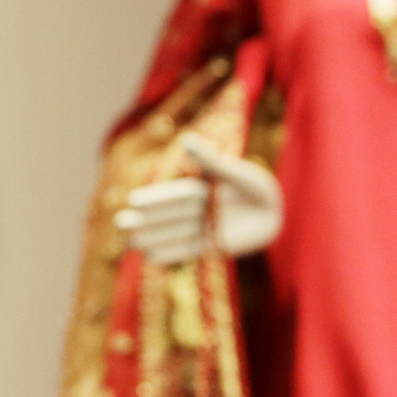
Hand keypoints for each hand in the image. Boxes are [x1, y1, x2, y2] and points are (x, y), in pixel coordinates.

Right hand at [115, 140, 283, 263]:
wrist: (276, 213)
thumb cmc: (257, 187)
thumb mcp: (234, 172)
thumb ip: (210, 161)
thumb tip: (186, 140)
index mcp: (200, 188)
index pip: (172, 195)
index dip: (153, 199)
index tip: (133, 200)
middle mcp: (198, 210)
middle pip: (166, 217)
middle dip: (145, 220)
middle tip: (121, 223)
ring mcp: (204, 229)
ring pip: (172, 235)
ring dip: (152, 238)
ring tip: (130, 242)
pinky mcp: (212, 247)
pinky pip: (186, 251)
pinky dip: (169, 254)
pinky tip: (149, 256)